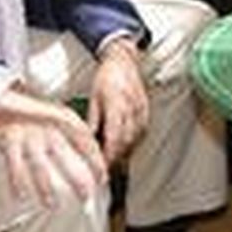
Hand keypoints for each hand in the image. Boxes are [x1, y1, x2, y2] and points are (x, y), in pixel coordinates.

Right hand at [0, 87, 106, 207]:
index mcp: (64, 121)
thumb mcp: (60, 117)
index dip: (96, 161)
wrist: (4, 98)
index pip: (85, 142)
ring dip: (44, 186)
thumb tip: (97, 157)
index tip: (103, 179)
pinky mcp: (9, 140)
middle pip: (64, 156)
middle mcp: (48, 128)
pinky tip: (20, 196)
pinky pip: (13, 164)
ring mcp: (28, 135)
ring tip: (51, 204)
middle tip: (86, 197)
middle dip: (76, 178)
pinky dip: (16, 181)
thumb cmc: (36, 114)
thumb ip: (76, 135)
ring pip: (38, 164)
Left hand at [89, 38, 148, 164]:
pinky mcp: (146, 111)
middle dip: (116, 159)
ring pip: (136, 139)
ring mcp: (142, 110)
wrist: (125, 60)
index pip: (114, 137)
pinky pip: (142, 132)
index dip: (108, 155)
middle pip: (126, 142)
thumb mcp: (94, 97)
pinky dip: (133, 143)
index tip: (101, 167)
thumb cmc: (107, 76)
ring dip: (125, 152)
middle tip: (105, 171)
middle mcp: (132, 109)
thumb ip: (92, 119)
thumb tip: (85, 140)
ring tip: (114, 163)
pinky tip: (125, 148)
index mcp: (117, 105)